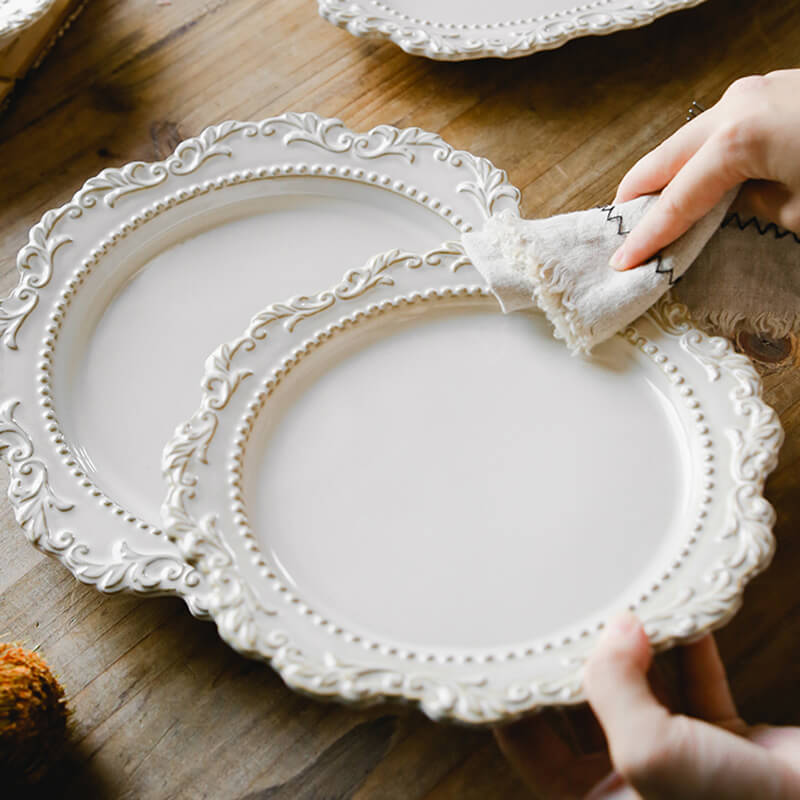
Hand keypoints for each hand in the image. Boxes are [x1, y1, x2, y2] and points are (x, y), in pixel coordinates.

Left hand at [495, 613, 799, 798]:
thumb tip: (613, 626)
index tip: (509, 652)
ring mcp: (682, 764)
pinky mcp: (728, 743)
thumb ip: (615, 687)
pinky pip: (697, 686)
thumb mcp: (653, 754)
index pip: (534, 747)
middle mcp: (636, 786)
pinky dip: (690, 651)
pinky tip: (681, 616)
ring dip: (637, 650)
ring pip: (644, 693)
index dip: (516, 701)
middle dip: (581, 663)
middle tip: (566, 615)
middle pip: (587, 712)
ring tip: (621, 607)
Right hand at [610, 69, 799, 269]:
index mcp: (738, 139)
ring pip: (689, 141)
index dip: (649, 236)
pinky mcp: (775, 91)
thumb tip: (734, 204)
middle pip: (665, 158)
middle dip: (639, 195)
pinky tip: (700, 183)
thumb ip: (753, 208)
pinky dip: (701, 158)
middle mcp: (737, 107)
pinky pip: (720, 130)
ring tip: (652, 210)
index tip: (623, 263)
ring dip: (668, 175)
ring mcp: (756, 92)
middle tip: (622, 229)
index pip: (676, 201)